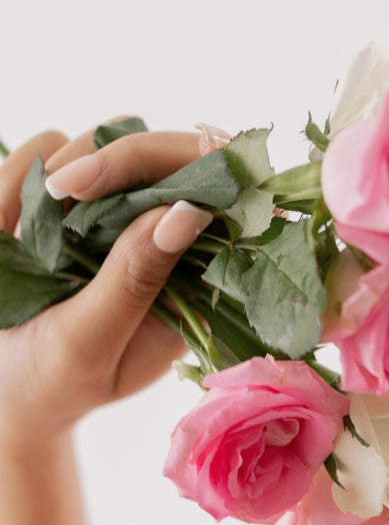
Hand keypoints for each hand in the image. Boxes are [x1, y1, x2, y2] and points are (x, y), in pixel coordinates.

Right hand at [0, 125, 211, 447]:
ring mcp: (114, 209)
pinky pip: (42, 151)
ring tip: (20, 237)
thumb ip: (136, 278)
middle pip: (169, 150)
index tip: (149, 176)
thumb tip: (189, 211)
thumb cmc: (55, 381)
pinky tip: (2, 231)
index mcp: (199, 277)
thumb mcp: (92, 341)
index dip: (201, 166)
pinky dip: (15, 180)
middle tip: (66, 188)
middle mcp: (165, 235)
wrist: (1, 386)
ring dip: (57, 171)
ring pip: (102, 138)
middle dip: (115, 157)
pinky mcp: (65, 195)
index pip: (230, 196)